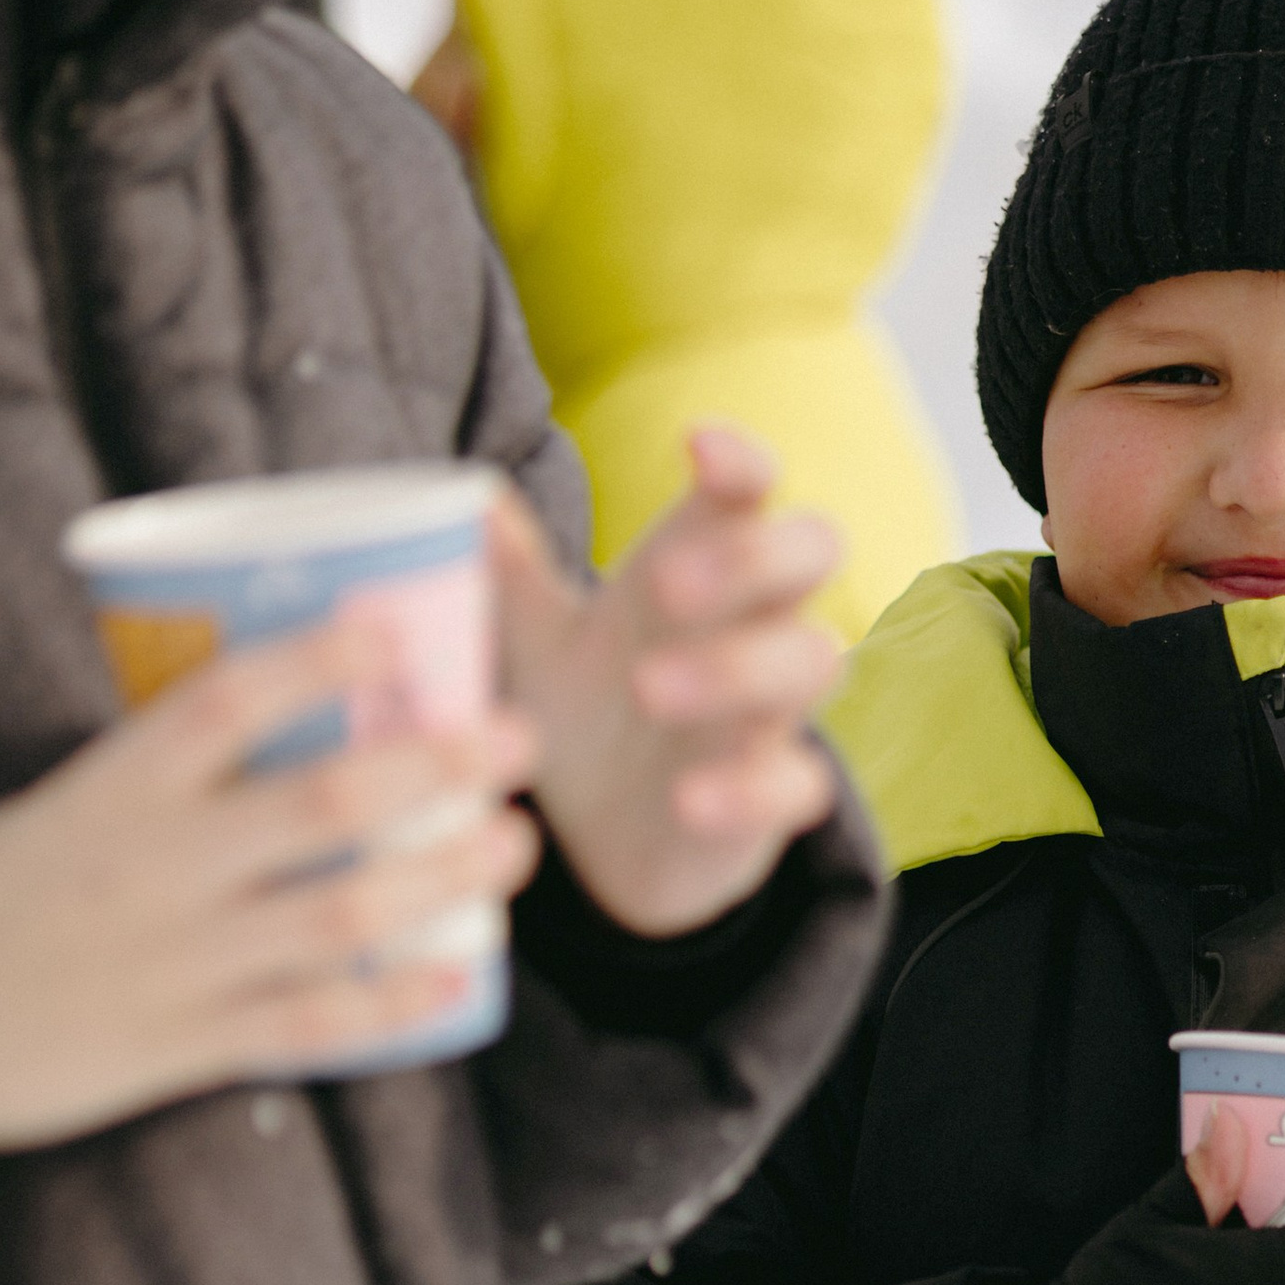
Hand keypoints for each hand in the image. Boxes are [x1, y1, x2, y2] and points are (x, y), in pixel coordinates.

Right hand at [0, 625, 540, 1151]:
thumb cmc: (4, 899)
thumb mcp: (70, 809)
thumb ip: (165, 776)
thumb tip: (286, 708)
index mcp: (113, 790)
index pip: (220, 702)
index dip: (312, 662)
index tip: (392, 632)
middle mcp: (155, 867)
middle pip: (317, 805)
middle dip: (431, 766)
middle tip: (518, 738)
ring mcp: (177, 960)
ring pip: (337, 913)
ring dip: (440, 877)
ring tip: (512, 844)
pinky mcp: (184, 1045)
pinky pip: (310, 1022)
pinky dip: (391, 1001)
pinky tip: (459, 977)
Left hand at [492, 424, 840, 936]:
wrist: (615, 838)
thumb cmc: (592, 713)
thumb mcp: (539, 642)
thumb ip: (514, 577)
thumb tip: (469, 503)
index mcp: (703, 564)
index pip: (749, 489)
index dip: (741, 461)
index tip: (696, 447)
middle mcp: (755, 624)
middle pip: (814, 550)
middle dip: (752, 557)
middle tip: (666, 586)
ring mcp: (773, 710)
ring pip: (814, 661)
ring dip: (739, 669)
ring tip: (648, 690)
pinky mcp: (776, 796)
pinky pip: (798, 784)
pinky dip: (751, 788)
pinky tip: (690, 799)